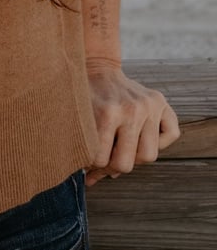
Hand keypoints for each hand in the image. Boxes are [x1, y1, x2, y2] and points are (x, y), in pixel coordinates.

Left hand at [85, 59, 180, 185]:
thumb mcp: (78, 118)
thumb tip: (92, 181)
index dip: (93, 167)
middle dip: (112, 167)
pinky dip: (160, 141)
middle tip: (104, 162)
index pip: (102, 159)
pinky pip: (171, 134)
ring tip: (122, 148)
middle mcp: (132, 109)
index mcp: (107, 113)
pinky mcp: (161, 101)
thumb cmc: (85, 97)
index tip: (88, 166)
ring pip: (149, 155)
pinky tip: (142, 135)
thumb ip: (84, 146)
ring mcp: (149, 105)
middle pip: (127, 163)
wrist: (98, 68)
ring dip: (135, 156)